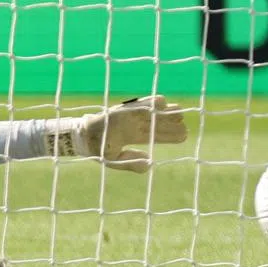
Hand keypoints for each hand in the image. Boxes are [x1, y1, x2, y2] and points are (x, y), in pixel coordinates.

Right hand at [45, 96, 187, 172]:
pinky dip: (150, 103)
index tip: (184, 136)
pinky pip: (138, 104)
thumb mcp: (115, 161)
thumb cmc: (98, 150)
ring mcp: (129, 116)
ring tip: (179, 111)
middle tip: (185, 123)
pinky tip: (163, 102)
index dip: (169, 136)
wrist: (82, 139)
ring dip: (165, 112)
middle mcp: (133, 125)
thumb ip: (132, 163)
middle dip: (171, 123)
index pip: (155, 136)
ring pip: (151, 113)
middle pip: (156, 124)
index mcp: (133, 137)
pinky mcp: (122, 109)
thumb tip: (150, 164)